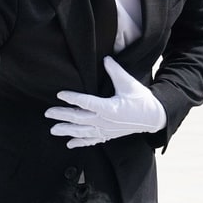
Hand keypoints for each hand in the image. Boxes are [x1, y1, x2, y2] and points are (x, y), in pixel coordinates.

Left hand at [46, 56, 164, 148]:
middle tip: (48, 113)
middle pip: (79, 119)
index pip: (86, 102)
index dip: (72, 98)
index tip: (60, 94)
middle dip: (62, 116)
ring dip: (67, 131)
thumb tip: (106, 59)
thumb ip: (115, 71)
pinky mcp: (109, 135)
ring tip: (53, 130)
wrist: (154, 117)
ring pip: (82, 132)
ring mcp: (106, 130)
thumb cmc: (142, 100)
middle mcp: (106, 121)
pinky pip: (92, 141)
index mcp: (110, 108)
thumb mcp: (129, 84)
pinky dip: (80, 142)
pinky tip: (69, 144)